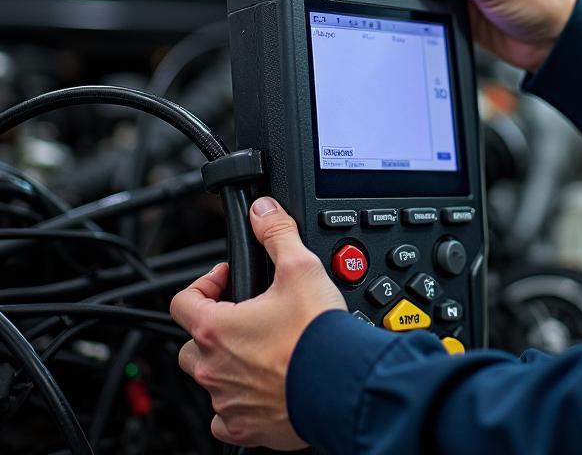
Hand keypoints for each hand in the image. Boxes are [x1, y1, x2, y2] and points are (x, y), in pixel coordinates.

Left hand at [170, 197, 345, 449]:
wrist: (340, 384)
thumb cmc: (315, 335)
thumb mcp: (301, 268)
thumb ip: (277, 234)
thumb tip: (264, 212)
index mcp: (216, 329)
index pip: (183, 301)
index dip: (205, 283)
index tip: (228, 279)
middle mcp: (213, 369)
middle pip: (193, 342)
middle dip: (215, 325)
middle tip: (247, 315)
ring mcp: (227, 401)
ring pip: (211, 379)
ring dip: (229, 363)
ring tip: (264, 348)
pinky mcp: (246, 427)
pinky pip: (227, 416)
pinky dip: (240, 401)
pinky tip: (265, 385)